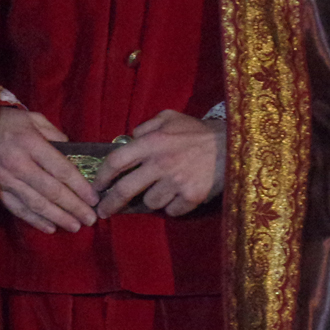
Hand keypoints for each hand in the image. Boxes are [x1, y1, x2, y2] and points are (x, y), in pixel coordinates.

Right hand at [0, 106, 97, 233]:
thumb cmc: (6, 121)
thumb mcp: (32, 117)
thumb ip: (54, 134)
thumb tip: (72, 152)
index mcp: (29, 142)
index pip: (61, 168)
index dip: (80, 186)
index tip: (94, 198)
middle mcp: (18, 163)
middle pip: (52, 190)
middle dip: (74, 206)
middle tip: (91, 218)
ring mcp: (5, 179)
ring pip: (36, 203)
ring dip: (58, 217)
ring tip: (75, 226)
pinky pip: (18, 208)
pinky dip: (34, 220)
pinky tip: (50, 227)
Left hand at [93, 109, 224, 217]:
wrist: (233, 144)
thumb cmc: (197, 131)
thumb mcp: (169, 117)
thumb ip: (146, 127)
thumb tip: (129, 140)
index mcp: (152, 142)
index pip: (117, 160)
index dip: (102, 175)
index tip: (97, 186)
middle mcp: (160, 163)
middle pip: (125, 189)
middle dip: (111, 203)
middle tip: (103, 211)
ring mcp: (176, 182)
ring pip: (150, 202)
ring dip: (152, 199)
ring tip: (163, 189)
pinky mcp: (191, 197)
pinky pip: (172, 210)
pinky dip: (173, 206)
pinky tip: (180, 195)